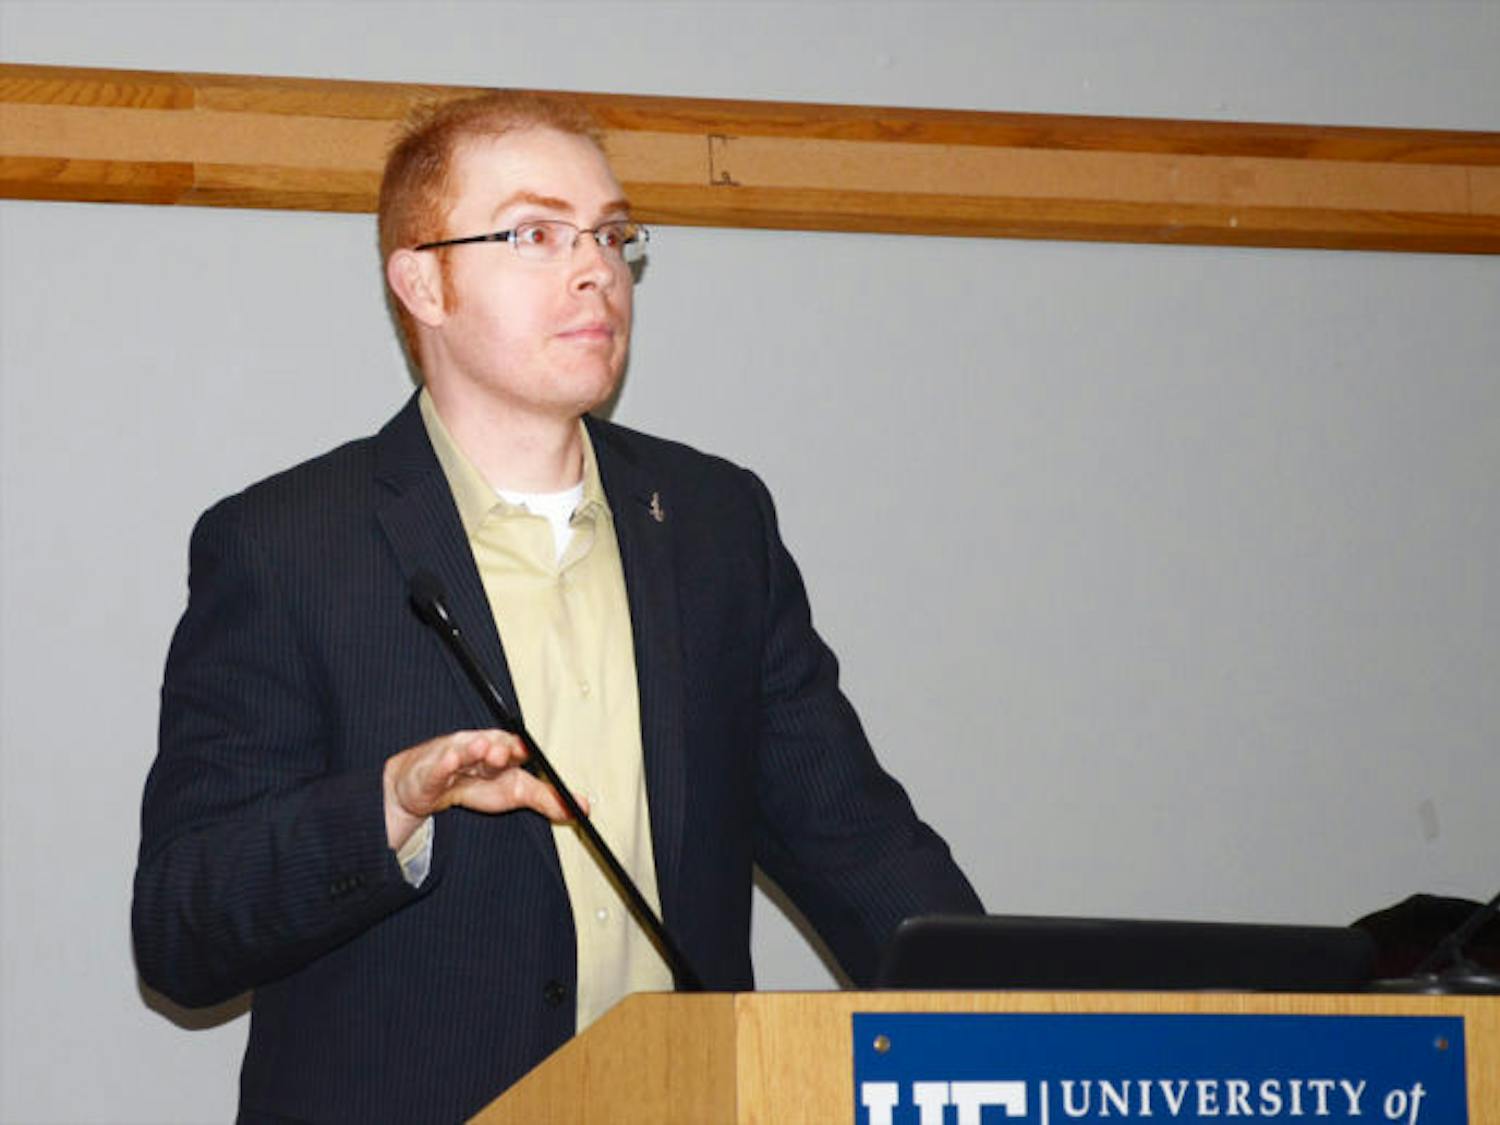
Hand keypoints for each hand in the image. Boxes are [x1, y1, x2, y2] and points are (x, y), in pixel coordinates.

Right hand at [382, 729, 581, 849]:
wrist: (426, 788)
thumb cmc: (474, 782)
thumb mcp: (515, 793)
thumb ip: (548, 799)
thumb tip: (583, 808)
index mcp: (503, 751)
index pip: (517, 748)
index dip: (523, 749)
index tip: (532, 750)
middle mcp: (480, 749)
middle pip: (492, 745)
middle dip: (501, 747)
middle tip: (508, 752)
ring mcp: (453, 757)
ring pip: (465, 751)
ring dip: (474, 749)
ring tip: (484, 748)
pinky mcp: (430, 773)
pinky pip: (436, 768)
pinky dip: (443, 765)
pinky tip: (449, 761)